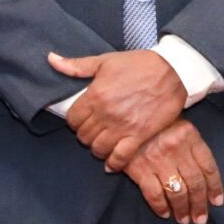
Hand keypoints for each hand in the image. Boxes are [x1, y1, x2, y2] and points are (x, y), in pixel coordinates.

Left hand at [48, 48, 185, 171]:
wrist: (172, 71)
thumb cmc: (137, 64)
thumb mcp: (104, 61)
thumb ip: (76, 66)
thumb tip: (50, 59)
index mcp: (95, 96)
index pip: (72, 120)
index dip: (74, 122)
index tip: (81, 120)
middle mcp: (106, 114)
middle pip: (83, 136)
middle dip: (84, 135)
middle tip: (92, 131)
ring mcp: (123, 126)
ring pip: (98, 148)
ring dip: (97, 149)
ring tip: (101, 144)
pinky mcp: (139, 135)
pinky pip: (120, 157)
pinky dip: (113, 164)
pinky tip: (111, 164)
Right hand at [121, 118, 223, 223]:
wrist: (124, 118)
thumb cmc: (154, 123)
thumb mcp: (178, 125)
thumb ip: (192, 146)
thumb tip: (205, 178)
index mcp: (190, 136)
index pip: (209, 167)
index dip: (215, 188)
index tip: (217, 202)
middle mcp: (176, 148)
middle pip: (195, 183)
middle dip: (199, 204)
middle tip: (200, 218)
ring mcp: (158, 160)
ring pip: (177, 191)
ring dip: (182, 209)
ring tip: (184, 219)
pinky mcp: (139, 169)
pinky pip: (154, 194)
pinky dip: (160, 207)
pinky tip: (164, 213)